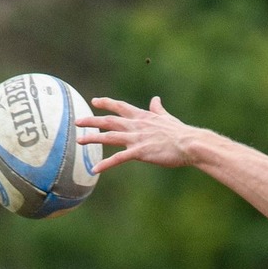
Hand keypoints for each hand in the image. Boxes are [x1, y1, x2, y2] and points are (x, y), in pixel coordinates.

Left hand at [76, 96, 201, 172]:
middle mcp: (136, 125)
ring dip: (93, 138)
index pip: (120, 106)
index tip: (95, 101)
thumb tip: (155, 99)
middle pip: (109, 121)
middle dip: (92, 121)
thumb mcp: (167, 118)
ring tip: (79, 140)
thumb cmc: (181, 133)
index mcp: (142, 117)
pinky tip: (94, 169)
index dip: (106, 103)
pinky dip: (105, 164)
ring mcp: (136, 138)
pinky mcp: (139, 152)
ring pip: (109, 137)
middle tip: (77, 122)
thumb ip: (158, 109)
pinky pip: (118, 158)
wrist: (189, 143)